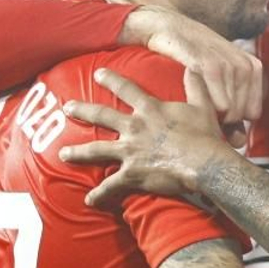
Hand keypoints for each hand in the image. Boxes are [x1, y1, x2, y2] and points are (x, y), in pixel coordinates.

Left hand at [59, 68, 234, 205]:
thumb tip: (193, 68)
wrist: (205, 163)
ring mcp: (130, 151)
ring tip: (62, 154)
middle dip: (82, 110)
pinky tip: (89, 199)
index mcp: (150, 110)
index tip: (98, 73)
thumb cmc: (205, 135)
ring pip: (96, 150)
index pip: (127, 89)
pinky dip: (99, 193)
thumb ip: (195, 86)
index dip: (111, 80)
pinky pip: (110, 185)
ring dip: (78, 152)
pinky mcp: (132, 174)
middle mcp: (135, 127)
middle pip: (102, 115)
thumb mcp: (203, 106)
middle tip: (67, 107)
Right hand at [122, 5, 262, 143]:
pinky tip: (189, 95)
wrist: (165, 27)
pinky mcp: (209, 64)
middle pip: (240, 115)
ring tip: (191, 100)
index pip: (253, 113)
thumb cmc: (190, 58)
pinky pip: (218, 103)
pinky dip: (205, 108)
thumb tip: (240, 143)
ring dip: (208, 115)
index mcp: (252, 67)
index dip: (232, 119)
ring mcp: (230, 64)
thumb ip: (230, 112)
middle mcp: (245, 65)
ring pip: (230, 112)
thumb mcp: (215, 83)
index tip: (212, 112)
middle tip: (196, 106)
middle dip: (220, 120)